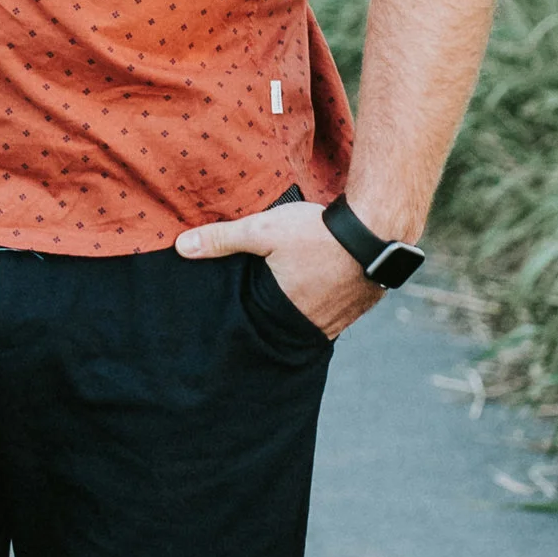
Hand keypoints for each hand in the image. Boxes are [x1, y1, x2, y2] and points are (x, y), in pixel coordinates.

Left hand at [172, 193, 381, 336]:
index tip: (239, 315)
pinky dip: (327, 305)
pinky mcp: (362, 306)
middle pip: (286, 327)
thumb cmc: (317, 232)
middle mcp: (315, 324)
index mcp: (285, 312)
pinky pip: (338, 314)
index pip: (258, 327)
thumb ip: (222, 239)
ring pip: (313, 321)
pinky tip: (322, 290)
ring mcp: (342, 318)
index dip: (248, 319)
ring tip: (292, 297)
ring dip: (303, 312)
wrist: (377, 229)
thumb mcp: (263, 230)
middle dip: (274, 318)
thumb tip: (181, 247)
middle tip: (263, 308)